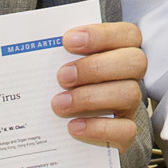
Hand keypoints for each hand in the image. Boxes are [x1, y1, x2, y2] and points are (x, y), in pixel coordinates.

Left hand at [54, 22, 145, 149]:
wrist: (66, 128)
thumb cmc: (62, 84)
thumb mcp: (60, 63)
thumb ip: (57, 51)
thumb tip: (32, 42)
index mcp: (120, 51)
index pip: (128, 34)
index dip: (101, 35)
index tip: (67, 40)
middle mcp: (130, 76)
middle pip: (135, 62)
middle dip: (96, 67)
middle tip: (62, 76)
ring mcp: (130, 105)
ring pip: (130, 94)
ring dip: (90, 97)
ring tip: (59, 104)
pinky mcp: (124, 133)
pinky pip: (125, 130)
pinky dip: (99, 128)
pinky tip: (73, 126)